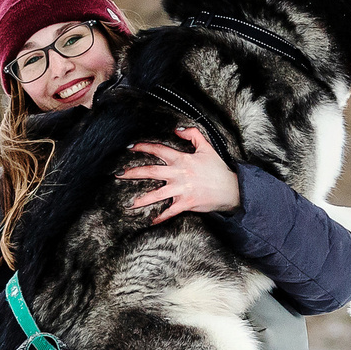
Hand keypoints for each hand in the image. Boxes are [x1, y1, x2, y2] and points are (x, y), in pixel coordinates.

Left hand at [118, 125, 239, 222]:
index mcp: (182, 159)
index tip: (130, 147)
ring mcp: (182, 190)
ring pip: (157, 194)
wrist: (231, 189)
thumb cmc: (218, 170)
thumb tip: (177, 129)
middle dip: (132, 172)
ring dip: (141, 199)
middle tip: (118, 174)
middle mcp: (179, 174)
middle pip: (151, 171)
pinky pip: (170, 211)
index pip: (159, 150)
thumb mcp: (207, 148)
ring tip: (130, 204)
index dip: (143, 147)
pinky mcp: (186, 203)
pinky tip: (152, 220)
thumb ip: (192, 135)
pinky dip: (161, 216)